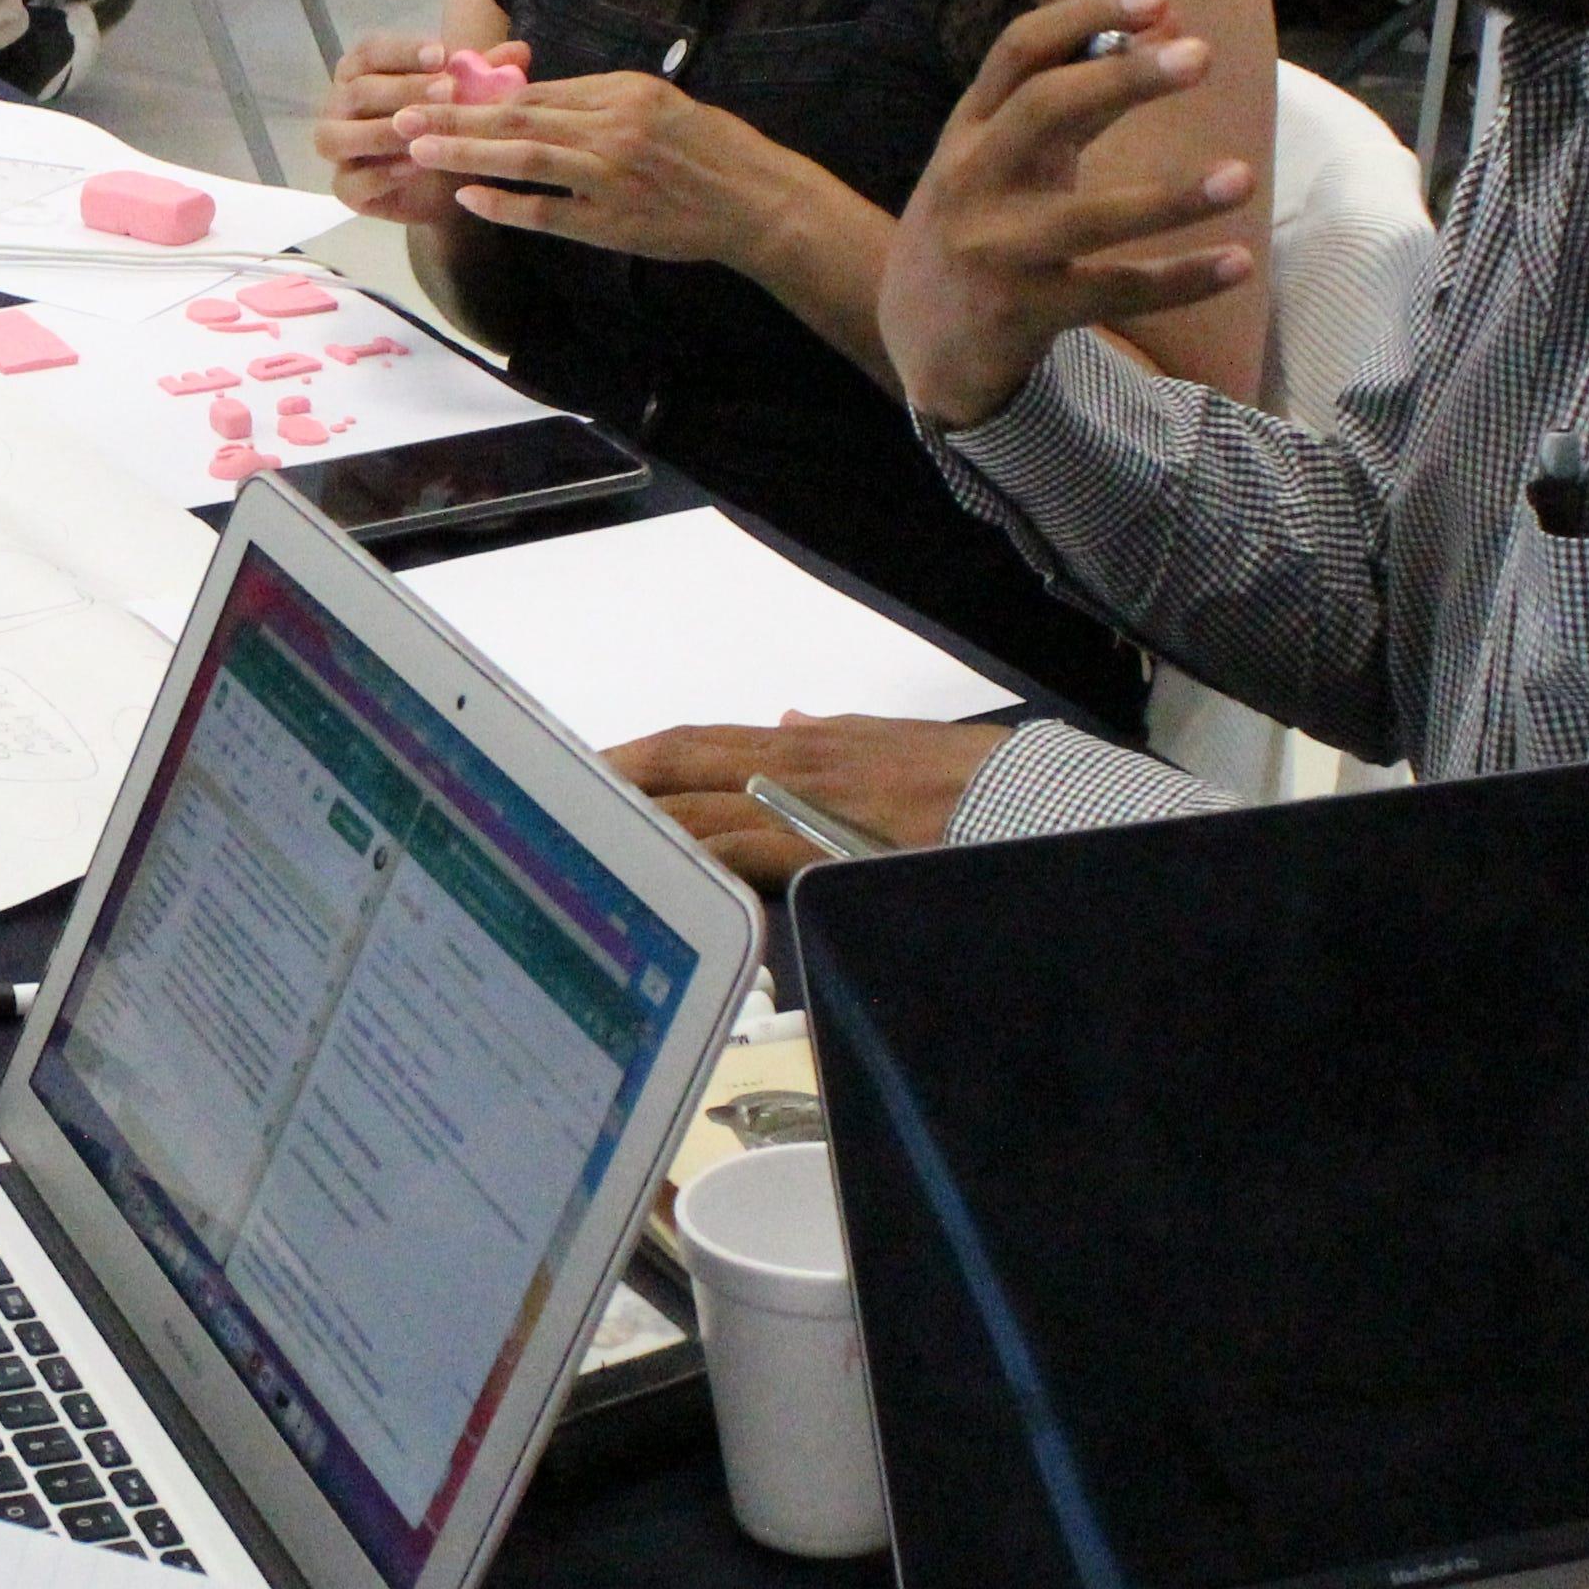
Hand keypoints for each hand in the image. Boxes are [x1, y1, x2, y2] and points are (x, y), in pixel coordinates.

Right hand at [308, 26, 519, 226]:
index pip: (371, 51)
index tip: (443, 55)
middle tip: (448, 91)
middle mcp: (340, 105)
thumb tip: (519, 50)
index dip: (403, 51)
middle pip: (358, 90)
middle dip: (404, 90)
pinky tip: (414, 166)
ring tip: (424, 131)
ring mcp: (337, 147)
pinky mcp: (345, 188)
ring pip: (338, 136)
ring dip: (381, 132)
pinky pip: (352, 181)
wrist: (448, 189)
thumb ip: (487, 74)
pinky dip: (382, 174)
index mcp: (362, 71)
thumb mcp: (471, 98)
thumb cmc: (449, 129)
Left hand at [398, 67, 813, 266]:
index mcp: (622, 93)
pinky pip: (547, 212)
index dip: (479, 93)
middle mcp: (612, 127)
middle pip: (517, 117)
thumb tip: (537, 98)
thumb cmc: (709, 149)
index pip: (536, 90)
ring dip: (466, 153)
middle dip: (454, 115)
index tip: (435, 89)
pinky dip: (504, 205)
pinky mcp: (611, 221)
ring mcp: (609, 176)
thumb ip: (600, 100)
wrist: (755, 199)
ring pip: (523, 157)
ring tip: (419, 149)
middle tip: (403, 114)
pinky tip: (467, 199)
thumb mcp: (658, 103)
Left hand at [609, 714, 1008, 891]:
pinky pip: (742, 844)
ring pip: (697, 796)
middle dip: (611, 775)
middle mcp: (795, 760)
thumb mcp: (899, 747)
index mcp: (808, 745)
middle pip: (678, 758)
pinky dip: (693, 853)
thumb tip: (787, 721)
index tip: (584, 771)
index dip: (637, 755)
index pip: (699, 743)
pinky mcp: (826, 842)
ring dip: (632, 813)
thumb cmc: (981, 785)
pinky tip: (653, 867)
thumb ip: (839, 738)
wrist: (1044, 803)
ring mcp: (806, 799)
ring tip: (571, 831)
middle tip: (545, 795)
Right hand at [874, 0, 1257, 431]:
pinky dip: (1181, 279)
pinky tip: (1239, 263)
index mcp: (971, 130)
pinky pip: (1114, 292)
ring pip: (1088, 218)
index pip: (1019, 51)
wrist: (920, 337)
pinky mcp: (1022, 312)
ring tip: (1244, 178)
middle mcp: (971, 180)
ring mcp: (993, 250)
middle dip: (1125, 79)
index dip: (1084, 15)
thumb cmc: (983, 223)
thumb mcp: (1007, 156)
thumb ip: (1077, 98)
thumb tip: (1162, 23)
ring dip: (1171, 197)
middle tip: (1203, 56)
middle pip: (1043, 110)